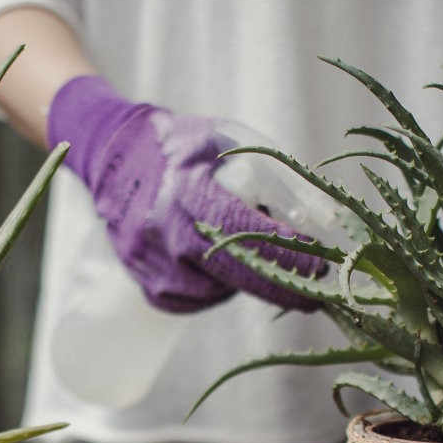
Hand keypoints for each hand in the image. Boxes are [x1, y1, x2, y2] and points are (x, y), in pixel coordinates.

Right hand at [47, 76, 324, 311]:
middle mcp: (165, 228)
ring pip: (215, 291)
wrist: (115, 156)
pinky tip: (217, 266)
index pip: (244, 229)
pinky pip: (192, 300)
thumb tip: (328, 221)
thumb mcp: (233, 141)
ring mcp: (150, 259)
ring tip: (251, 256)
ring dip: (243, 282)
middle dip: (281, 287)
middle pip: (234, 272)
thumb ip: (277, 177)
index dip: (285, 252)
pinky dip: (214, 289)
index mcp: (187, 188)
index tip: (321, 265)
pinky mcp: (144, 280)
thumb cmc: (186, 147)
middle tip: (315, 296)